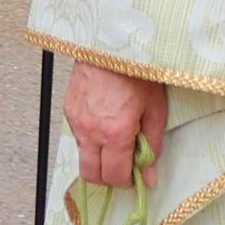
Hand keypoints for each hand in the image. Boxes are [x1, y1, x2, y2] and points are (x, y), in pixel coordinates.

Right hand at [62, 61, 163, 188]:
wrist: (112, 42)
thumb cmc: (137, 72)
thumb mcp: (155, 109)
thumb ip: (152, 147)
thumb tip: (149, 176)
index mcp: (116, 132)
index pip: (114, 176)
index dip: (127, 181)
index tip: (136, 174)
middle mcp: (91, 131)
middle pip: (91, 175)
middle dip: (108, 177)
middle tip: (123, 165)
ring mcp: (76, 121)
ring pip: (82, 156)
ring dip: (98, 158)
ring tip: (115, 139)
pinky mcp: (68, 110)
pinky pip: (78, 136)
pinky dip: (90, 138)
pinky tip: (104, 122)